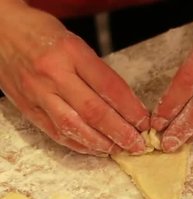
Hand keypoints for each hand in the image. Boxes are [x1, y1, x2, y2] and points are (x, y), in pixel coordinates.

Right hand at [0, 1, 148, 154]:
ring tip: (120, 150)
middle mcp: (53, 73)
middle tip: (138, 145)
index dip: (131, 109)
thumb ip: (97, 72)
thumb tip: (127, 104)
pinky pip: (54, 132)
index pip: (110, 87)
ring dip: (101, 143)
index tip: (146, 123)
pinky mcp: (25, 107)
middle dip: (121, 132)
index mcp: (71, 52)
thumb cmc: (41, 33)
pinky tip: (95, 149)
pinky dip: (78, 144)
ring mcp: (37, 92)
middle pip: (94, 111)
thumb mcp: (75, 43)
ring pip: (74, 126)